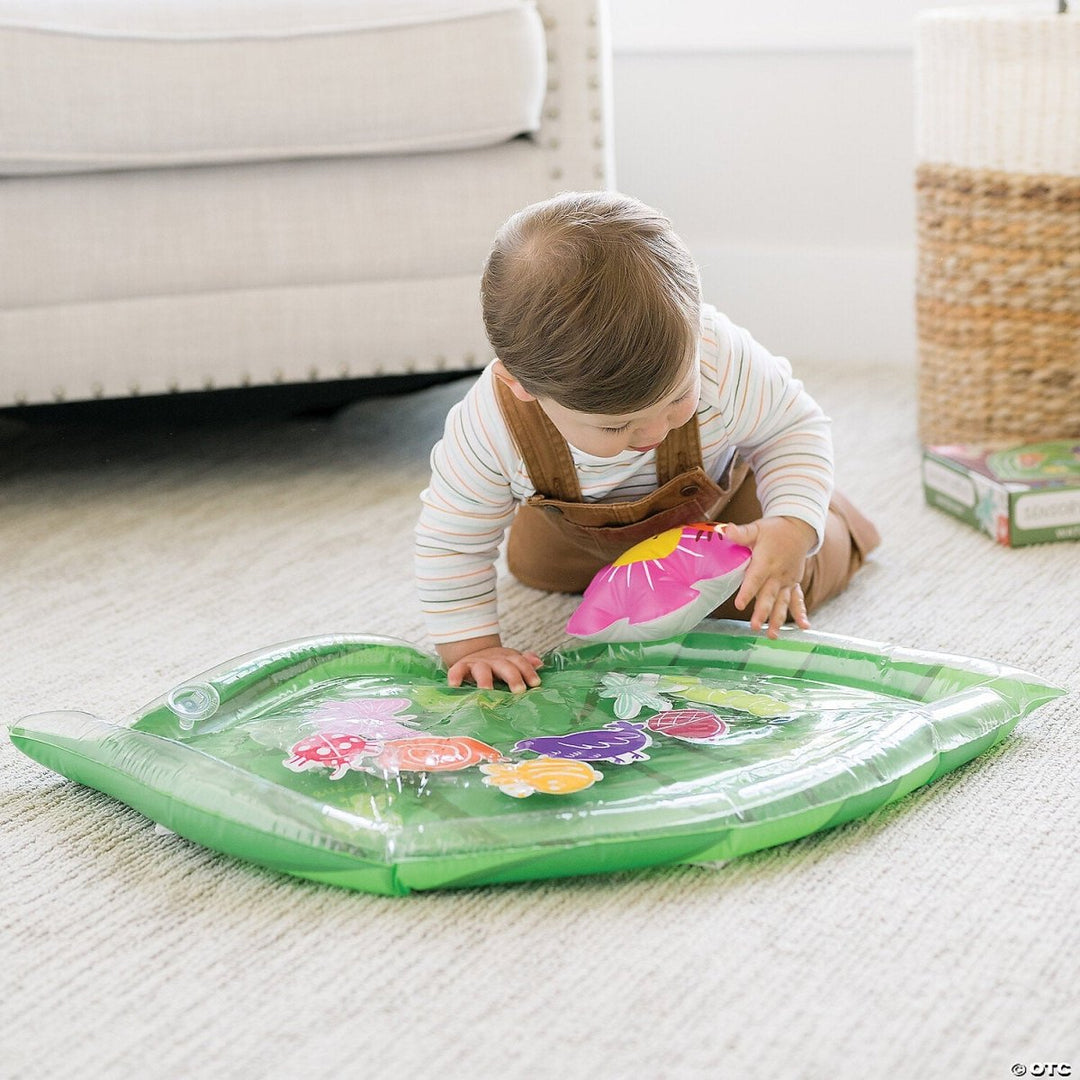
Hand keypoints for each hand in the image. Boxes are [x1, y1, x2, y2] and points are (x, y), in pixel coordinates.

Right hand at [437, 635, 542, 691]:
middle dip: (512, 677)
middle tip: (519, 690)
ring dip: (485, 680)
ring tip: (487, 691)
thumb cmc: (498, 665)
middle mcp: (494, 660)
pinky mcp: (461, 667)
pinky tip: (454, 685)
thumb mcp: (512, 661)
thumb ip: (526, 663)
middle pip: (505, 666)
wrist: (474, 654)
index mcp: (509, 658)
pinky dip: (455, 676)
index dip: (528, 671)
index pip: (521, 663)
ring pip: (482, 670)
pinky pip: (457, 671)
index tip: (535, 683)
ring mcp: (477, 663)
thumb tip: (540, 663)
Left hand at [722, 516, 815, 638]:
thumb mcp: (757, 528)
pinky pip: (798, 600)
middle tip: (755, 627)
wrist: (799, 528)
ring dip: (778, 619)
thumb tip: (725, 529)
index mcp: (766, 561)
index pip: (755, 578)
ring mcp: (787, 581)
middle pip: (768, 595)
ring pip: (782, 602)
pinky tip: (804, 627)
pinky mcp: (794, 584)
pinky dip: (801, 613)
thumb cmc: (774, 530)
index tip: (739, 604)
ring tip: (773, 636)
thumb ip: (741, 533)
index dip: (747, 591)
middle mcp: (778, 574)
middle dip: (762, 612)